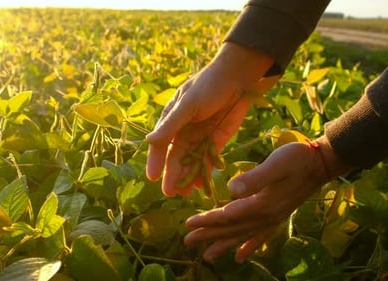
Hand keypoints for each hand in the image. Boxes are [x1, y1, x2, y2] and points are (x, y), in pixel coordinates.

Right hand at [146, 42, 274, 195]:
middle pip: (176, 157)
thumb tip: (149, 141)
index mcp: (172, 119)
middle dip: (173, 175)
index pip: (160, 144)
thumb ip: (171, 125)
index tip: (152, 177)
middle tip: (171, 193)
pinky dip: (204, 172)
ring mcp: (200, 137)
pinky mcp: (217, 141)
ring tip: (186, 193)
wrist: (238, 78)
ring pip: (191, 162)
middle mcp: (183, 131)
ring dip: (188, 177)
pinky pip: (208, 160)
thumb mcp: (188, 104)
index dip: (155, 161)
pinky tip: (202, 185)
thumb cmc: (209, 85)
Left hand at [183, 138, 350, 262]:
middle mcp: (266, 216)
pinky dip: (249, 247)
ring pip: (243, 236)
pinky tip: (241, 256)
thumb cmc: (297, 159)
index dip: (207, 221)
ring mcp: (273, 218)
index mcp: (262, 204)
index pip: (228, 217)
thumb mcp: (276, 164)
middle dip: (208, 235)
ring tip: (207, 257)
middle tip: (187, 242)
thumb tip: (231, 191)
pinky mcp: (279, 216)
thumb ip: (255, 178)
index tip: (187, 224)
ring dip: (224, 245)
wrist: (322, 163)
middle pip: (232, 230)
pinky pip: (260, 237)